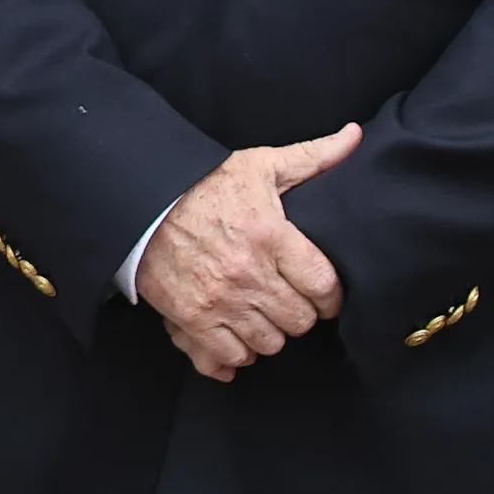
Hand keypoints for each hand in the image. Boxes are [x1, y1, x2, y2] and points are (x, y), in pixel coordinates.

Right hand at [139, 125, 359, 380]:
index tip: (322, 291)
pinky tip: (236, 335)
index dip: (330, 295)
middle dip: (299, 312)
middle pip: (299, 321)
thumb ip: (312, 157)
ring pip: (269, 343)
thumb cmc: (203, 185)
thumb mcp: (258, 165)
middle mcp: (247, 273)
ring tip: (261, 314)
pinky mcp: (190, 318)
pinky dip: (236, 352)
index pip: (324, 288)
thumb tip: (355, 137)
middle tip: (288, 299)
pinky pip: (229, 356)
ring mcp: (218, 300)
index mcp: (270, 236)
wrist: (139, 202)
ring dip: (269, 332)